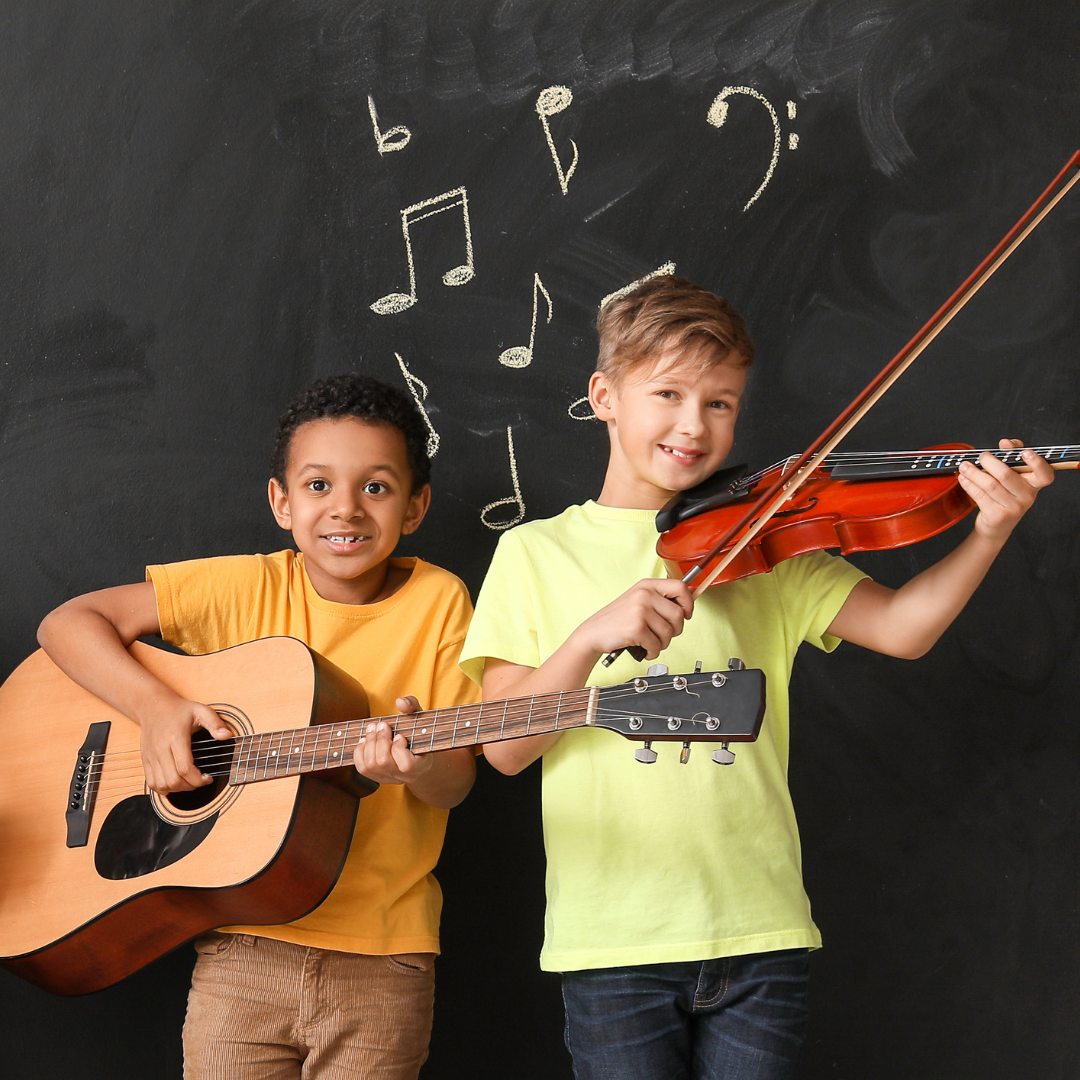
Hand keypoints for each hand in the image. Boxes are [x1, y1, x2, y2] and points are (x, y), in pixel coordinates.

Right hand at [138, 693, 233, 792]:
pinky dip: (164, 788)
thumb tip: (227, 736)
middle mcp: (160, 749)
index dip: (198, 779)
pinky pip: (151, 783)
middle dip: (190, 786)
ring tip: (189, 782)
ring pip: (161, 785)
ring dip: (177, 789)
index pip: (185, 768)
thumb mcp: (201, 711)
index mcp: (175, 738)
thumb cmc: (179, 710)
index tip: (208, 778)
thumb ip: (215, 723)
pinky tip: (176, 782)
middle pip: (173, 780)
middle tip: (200, 780)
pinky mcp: (145, 760)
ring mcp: (150, 756)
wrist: (153, 706)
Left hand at [353, 696, 433, 785]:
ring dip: (369, 742)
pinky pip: (362, 768)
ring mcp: (389, 779)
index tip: (400, 735)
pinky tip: (365, 740)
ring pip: (371, 765)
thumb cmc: (418, 733)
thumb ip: (413, 706)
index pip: (406, 765)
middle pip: (383, 762)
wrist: (416, 755)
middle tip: (382, 725)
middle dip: (380, 740)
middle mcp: (404, 777)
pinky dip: (360, 751)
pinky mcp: (377, 777)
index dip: (399, 748)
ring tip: (373, 729)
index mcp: (420, 766)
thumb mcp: (420, 718)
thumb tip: (399, 702)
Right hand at [572, 578, 693, 660]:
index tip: (685, 614)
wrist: (593, 633)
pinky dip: (653, 652)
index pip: (680, 587)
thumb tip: (689, 600)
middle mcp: (644, 594)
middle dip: (674, 631)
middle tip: (661, 635)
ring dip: (662, 643)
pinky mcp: (636, 628)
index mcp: (647, 585)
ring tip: (650, 642)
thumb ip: (661, 599)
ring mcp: (640, 610)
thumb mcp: (638, 601)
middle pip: (678, 615)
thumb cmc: (617, 620)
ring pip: (670, 632)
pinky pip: (657, 645)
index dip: (688, 603)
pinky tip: (644, 649)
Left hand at [958, 439, 1053, 545]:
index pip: (1045, 474)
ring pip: (990, 485)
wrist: (997, 526)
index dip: (1037, 463)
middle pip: (1006, 475)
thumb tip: (1007, 442)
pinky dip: (969, 485)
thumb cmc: (1006, 495)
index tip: (1025, 452)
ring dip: (974, 473)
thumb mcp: (1013, 475)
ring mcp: (1013, 508)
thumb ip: (1012, 455)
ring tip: (964, 466)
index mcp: (1034, 484)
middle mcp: (1027, 497)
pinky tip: (963, 479)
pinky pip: (980, 496)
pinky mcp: (997, 516)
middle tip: (982, 456)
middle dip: (989, 462)